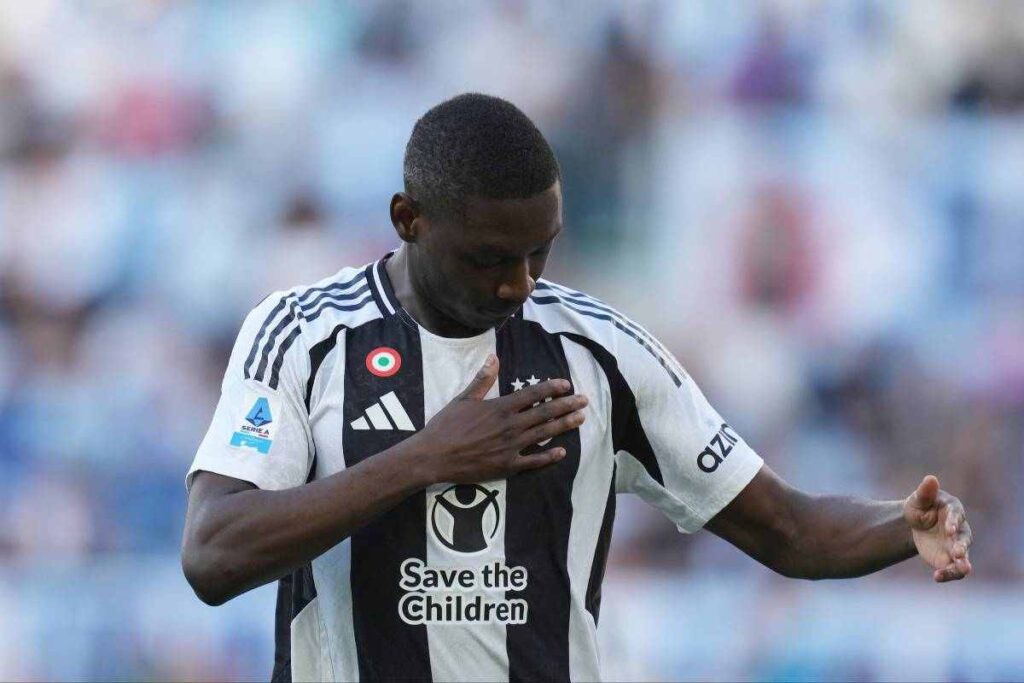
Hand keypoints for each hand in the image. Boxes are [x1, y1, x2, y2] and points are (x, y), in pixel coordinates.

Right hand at [412, 354, 586, 483]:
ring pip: (544, 434)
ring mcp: (511, 447)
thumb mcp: (463, 398)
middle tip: (585, 401)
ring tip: (581, 419)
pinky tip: (561, 453)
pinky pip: (533, 461)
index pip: (533, 395)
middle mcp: (510, 426)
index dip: (552, 389)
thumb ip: (482, 379)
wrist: (433, 456)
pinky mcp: (507, 466)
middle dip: (567, 406)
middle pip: (545, 414)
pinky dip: (548, 457)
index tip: (567, 385)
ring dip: (564, 426)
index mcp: (500, 407)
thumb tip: (494, 357)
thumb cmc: (446, 426)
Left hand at [903, 475, 972, 581]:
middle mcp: (960, 529)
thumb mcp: (918, 499)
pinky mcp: (950, 559)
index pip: (956, 516)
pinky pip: (953, 569)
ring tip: (962, 570)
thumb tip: (930, 479)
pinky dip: (947, 574)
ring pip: (964, 557)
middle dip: (962, 546)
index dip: (954, 522)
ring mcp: (956, 545)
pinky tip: (937, 577)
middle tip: (958, 553)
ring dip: (963, 564)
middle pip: (965, 539)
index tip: (950, 529)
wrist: (916, 524)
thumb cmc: (920, 506)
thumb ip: (925, 491)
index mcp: (953, 510)